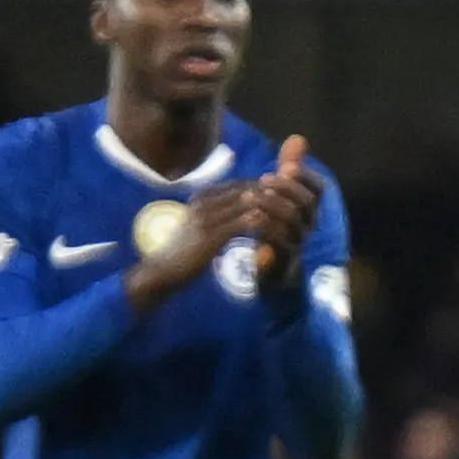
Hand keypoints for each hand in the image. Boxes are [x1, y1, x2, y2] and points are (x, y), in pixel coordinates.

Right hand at [123, 146, 290, 311]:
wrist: (159, 273)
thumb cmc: (183, 253)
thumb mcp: (201, 228)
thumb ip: (220, 216)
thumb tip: (246, 212)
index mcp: (203, 197)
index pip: (244, 185)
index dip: (269, 191)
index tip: (289, 201)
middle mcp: (205, 201)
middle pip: (251, 190)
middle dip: (276, 198)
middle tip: (299, 208)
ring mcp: (207, 216)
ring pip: (252, 203)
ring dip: (275, 210)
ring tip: (295, 220)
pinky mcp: (212, 234)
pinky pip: (248, 223)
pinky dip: (267, 226)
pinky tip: (281, 234)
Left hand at [243, 135, 326, 306]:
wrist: (270, 270)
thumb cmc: (275, 227)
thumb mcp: (280, 195)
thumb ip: (289, 169)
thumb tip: (297, 138)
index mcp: (310, 208)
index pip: (319, 188)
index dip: (304, 176)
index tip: (283, 168)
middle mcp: (309, 224)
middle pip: (307, 203)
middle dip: (286, 189)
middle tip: (262, 180)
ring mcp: (298, 242)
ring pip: (293, 221)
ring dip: (273, 207)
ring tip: (250, 197)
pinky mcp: (283, 259)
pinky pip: (280, 244)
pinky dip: (267, 230)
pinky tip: (250, 219)